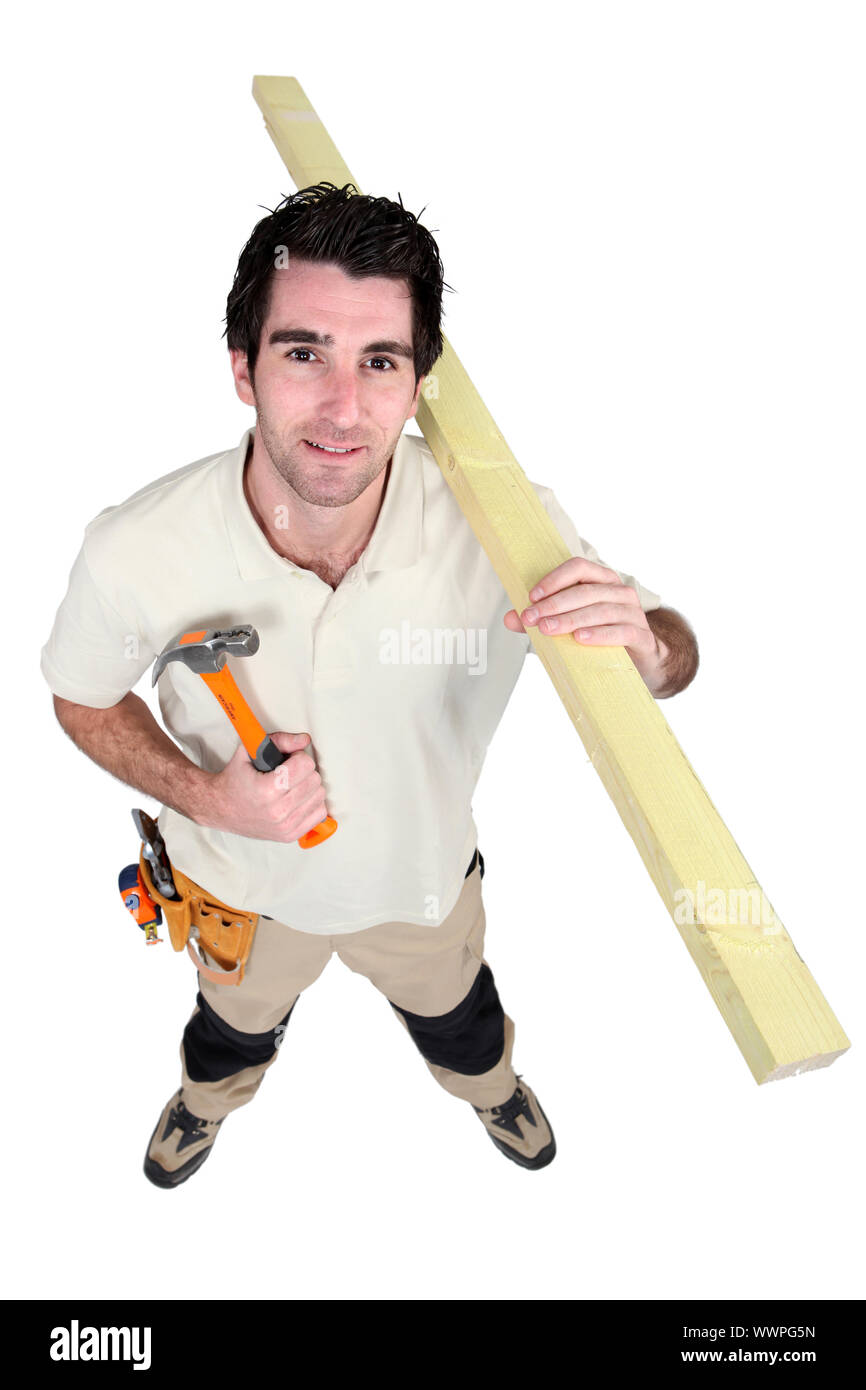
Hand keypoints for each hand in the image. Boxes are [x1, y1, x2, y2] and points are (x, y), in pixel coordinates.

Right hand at [199, 731, 329, 842]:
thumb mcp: (249, 752)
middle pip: (314, 780)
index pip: (305, 764)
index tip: (288, 760)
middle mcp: (278, 811)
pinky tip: (296, 799)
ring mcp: (285, 826)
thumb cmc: (235, 780)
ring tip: (291, 786)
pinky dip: (311, 804)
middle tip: (289, 772)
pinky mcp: (290, 835)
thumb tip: (305, 740)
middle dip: (304, 771)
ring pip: (319, 796)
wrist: (220, 809)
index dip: (297, 757)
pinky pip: (319, 814)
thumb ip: (280, 740)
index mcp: (268, 789)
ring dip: (309, 787)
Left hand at [503, 556, 663, 681]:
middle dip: (554, 604)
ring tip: (548, 629)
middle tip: (531, 618)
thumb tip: (510, 618)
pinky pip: (621, 632)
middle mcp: (620, 591)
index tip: (531, 596)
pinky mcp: (641, 636)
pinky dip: (599, 635)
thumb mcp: (570, 625)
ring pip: (601, 610)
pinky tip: (580, 638)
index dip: (554, 579)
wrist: (641, 658)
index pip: (578, 567)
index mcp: (602, 580)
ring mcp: (633, 613)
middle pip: (585, 591)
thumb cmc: (600, 635)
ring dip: (571, 619)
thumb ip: (541, 619)